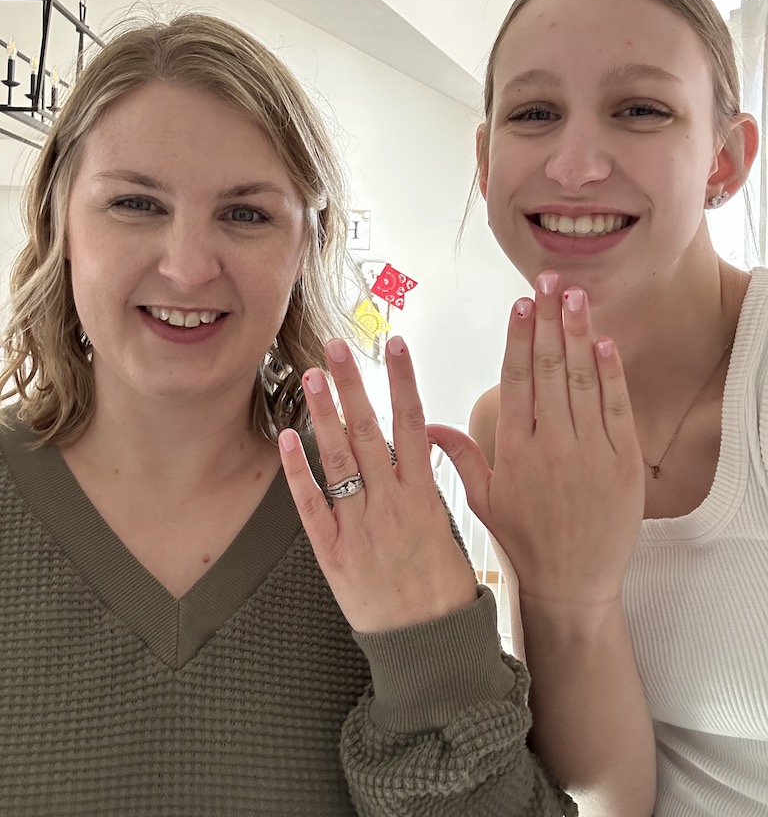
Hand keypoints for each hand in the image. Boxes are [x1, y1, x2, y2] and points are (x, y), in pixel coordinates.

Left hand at [278, 335, 476, 633]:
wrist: (429, 646)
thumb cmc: (444, 587)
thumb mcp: (450, 528)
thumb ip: (429, 484)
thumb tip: (420, 444)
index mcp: (423, 495)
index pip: (414, 423)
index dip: (404, 381)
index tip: (396, 344)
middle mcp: (390, 503)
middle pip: (369, 431)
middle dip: (353, 385)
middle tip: (337, 346)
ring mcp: (360, 526)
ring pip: (339, 460)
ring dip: (323, 415)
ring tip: (310, 375)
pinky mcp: (334, 553)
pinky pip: (312, 506)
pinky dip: (298, 472)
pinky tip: (286, 439)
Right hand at [429, 272, 644, 611]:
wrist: (573, 584)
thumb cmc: (525, 543)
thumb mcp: (482, 500)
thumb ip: (460, 456)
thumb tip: (429, 425)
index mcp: (515, 449)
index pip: (516, 379)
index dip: (519, 337)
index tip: (520, 304)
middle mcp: (551, 443)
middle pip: (549, 368)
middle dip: (548, 319)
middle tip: (549, 281)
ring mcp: (590, 450)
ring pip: (583, 379)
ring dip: (579, 333)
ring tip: (576, 296)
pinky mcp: (623, 462)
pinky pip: (617, 408)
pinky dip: (612, 373)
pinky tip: (605, 342)